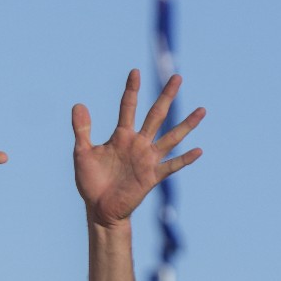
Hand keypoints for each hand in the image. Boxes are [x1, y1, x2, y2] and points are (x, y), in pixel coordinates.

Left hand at [72, 69, 204, 227]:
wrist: (99, 208)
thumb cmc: (91, 180)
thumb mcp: (82, 152)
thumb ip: (81, 129)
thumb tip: (78, 104)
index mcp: (120, 136)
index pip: (127, 107)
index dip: (131, 90)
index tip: (134, 71)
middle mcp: (138, 143)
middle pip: (155, 115)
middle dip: (165, 96)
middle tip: (177, 77)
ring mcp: (147, 159)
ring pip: (170, 137)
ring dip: (186, 124)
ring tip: (201, 110)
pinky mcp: (152, 176)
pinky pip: (171, 165)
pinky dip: (185, 159)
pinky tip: (198, 150)